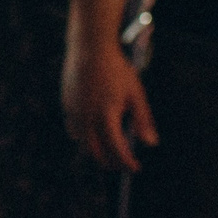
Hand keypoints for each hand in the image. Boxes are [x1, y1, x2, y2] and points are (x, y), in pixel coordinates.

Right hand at [63, 39, 156, 172]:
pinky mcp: (66, 105)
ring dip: (96, 151)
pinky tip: (95, 135)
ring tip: (110, 153)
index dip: (126, 162)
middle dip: (110, 162)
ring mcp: (74, 112)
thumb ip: (142, 120)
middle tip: (122, 165)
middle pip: (96, 151)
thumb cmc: (116, 69)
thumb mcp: (135, 94)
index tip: (135, 168)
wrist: (89, 48)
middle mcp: (87, 117)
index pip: (116, 149)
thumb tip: (151, 143)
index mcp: (106, 115)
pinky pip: (74, 129)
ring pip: (83, 143)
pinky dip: (85, 137)